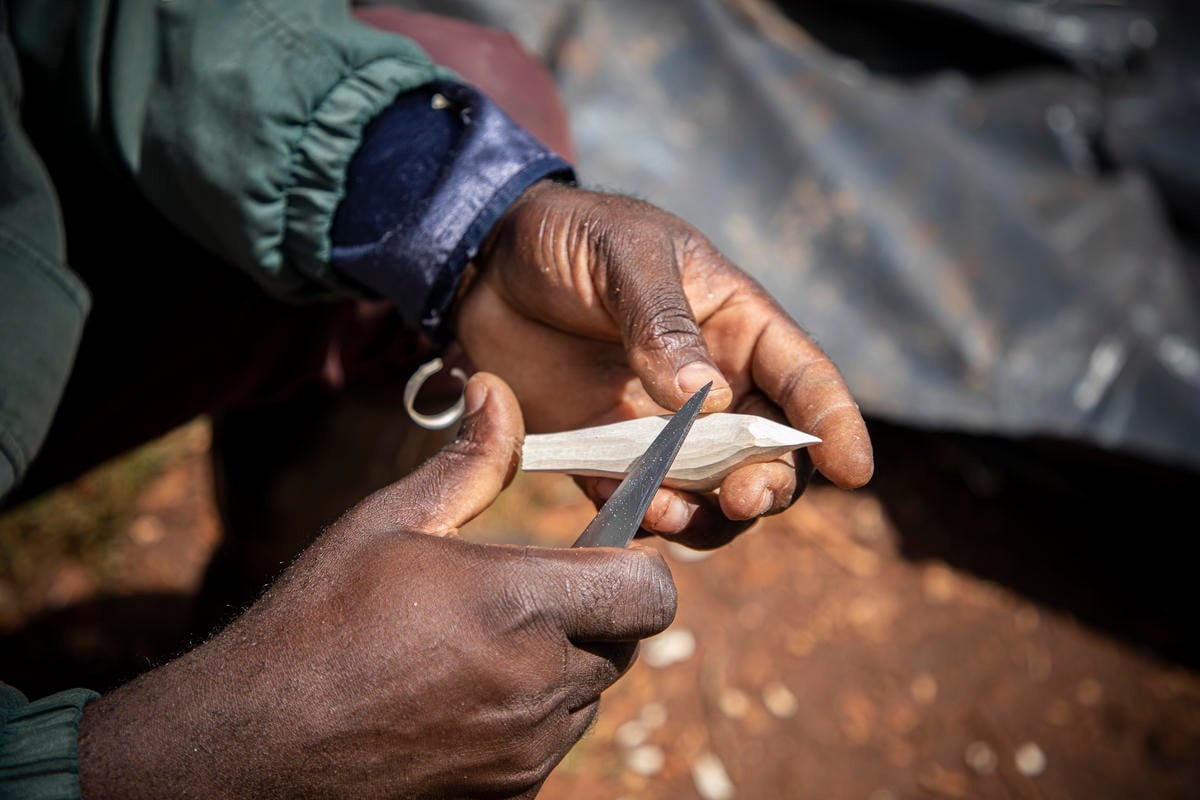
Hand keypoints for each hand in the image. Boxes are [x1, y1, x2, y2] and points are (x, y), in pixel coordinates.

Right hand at [78, 373, 676, 799]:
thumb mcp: (388, 522)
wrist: (254, 741)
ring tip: (486, 646)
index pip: (648, 589)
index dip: (635, 566)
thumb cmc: (319, 618)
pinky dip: (534, 716)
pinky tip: (467, 695)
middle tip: (532, 595)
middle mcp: (537, 681)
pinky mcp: (510, 792)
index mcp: (518, 603)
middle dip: (597, 611)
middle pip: (627, 640)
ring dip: (564, 665)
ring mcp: (526, 747)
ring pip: (591, 692)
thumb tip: (497, 389)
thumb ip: (468, 462)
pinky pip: (555, 741)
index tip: (599, 553)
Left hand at [455, 180, 873, 548]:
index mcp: (736, 326)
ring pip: (709, 493)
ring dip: (707, 516)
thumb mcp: (622, 255)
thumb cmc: (569, 237)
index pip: (805, 381)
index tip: (856, 471)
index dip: (835, 426)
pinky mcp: (605, 454)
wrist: (484, 262)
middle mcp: (711, 387)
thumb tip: (707, 399)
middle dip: (769, 484)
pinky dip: (644, 515)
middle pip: (767, 455)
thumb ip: (661, 321)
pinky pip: (638, 499)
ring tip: (675, 514)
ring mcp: (658, 427)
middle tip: (743, 496)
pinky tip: (633, 509)